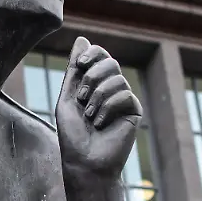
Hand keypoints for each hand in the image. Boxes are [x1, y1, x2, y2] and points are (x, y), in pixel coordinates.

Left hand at [55, 36, 142, 176]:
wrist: (84, 161)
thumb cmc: (73, 134)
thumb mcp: (68, 98)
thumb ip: (74, 70)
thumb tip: (81, 39)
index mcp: (94, 84)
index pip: (100, 55)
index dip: (92, 54)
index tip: (80, 65)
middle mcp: (110, 89)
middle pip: (111, 62)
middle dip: (93, 76)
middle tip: (81, 96)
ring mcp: (123, 100)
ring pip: (117, 78)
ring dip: (98, 96)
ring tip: (89, 115)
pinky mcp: (134, 111)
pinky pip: (125, 95)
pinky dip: (108, 107)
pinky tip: (100, 123)